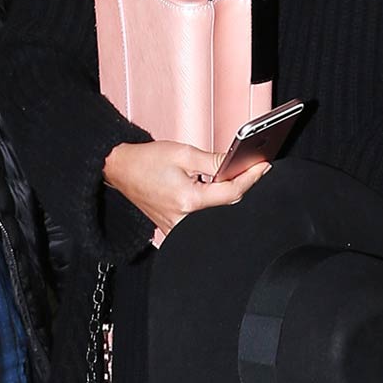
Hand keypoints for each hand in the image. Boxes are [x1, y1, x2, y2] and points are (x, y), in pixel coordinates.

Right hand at [103, 139, 269, 238]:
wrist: (120, 169)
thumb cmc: (145, 161)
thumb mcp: (183, 154)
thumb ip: (214, 161)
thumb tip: (238, 163)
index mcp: (187, 200)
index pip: (231, 193)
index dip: (250, 178)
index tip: (262, 167)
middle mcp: (183, 220)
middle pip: (225, 206)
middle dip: (237, 186)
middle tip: (246, 167)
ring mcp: (177, 228)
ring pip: (214, 214)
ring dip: (222, 196)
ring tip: (226, 177)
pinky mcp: (173, 229)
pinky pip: (200, 220)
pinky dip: (209, 205)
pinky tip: (209, 190)